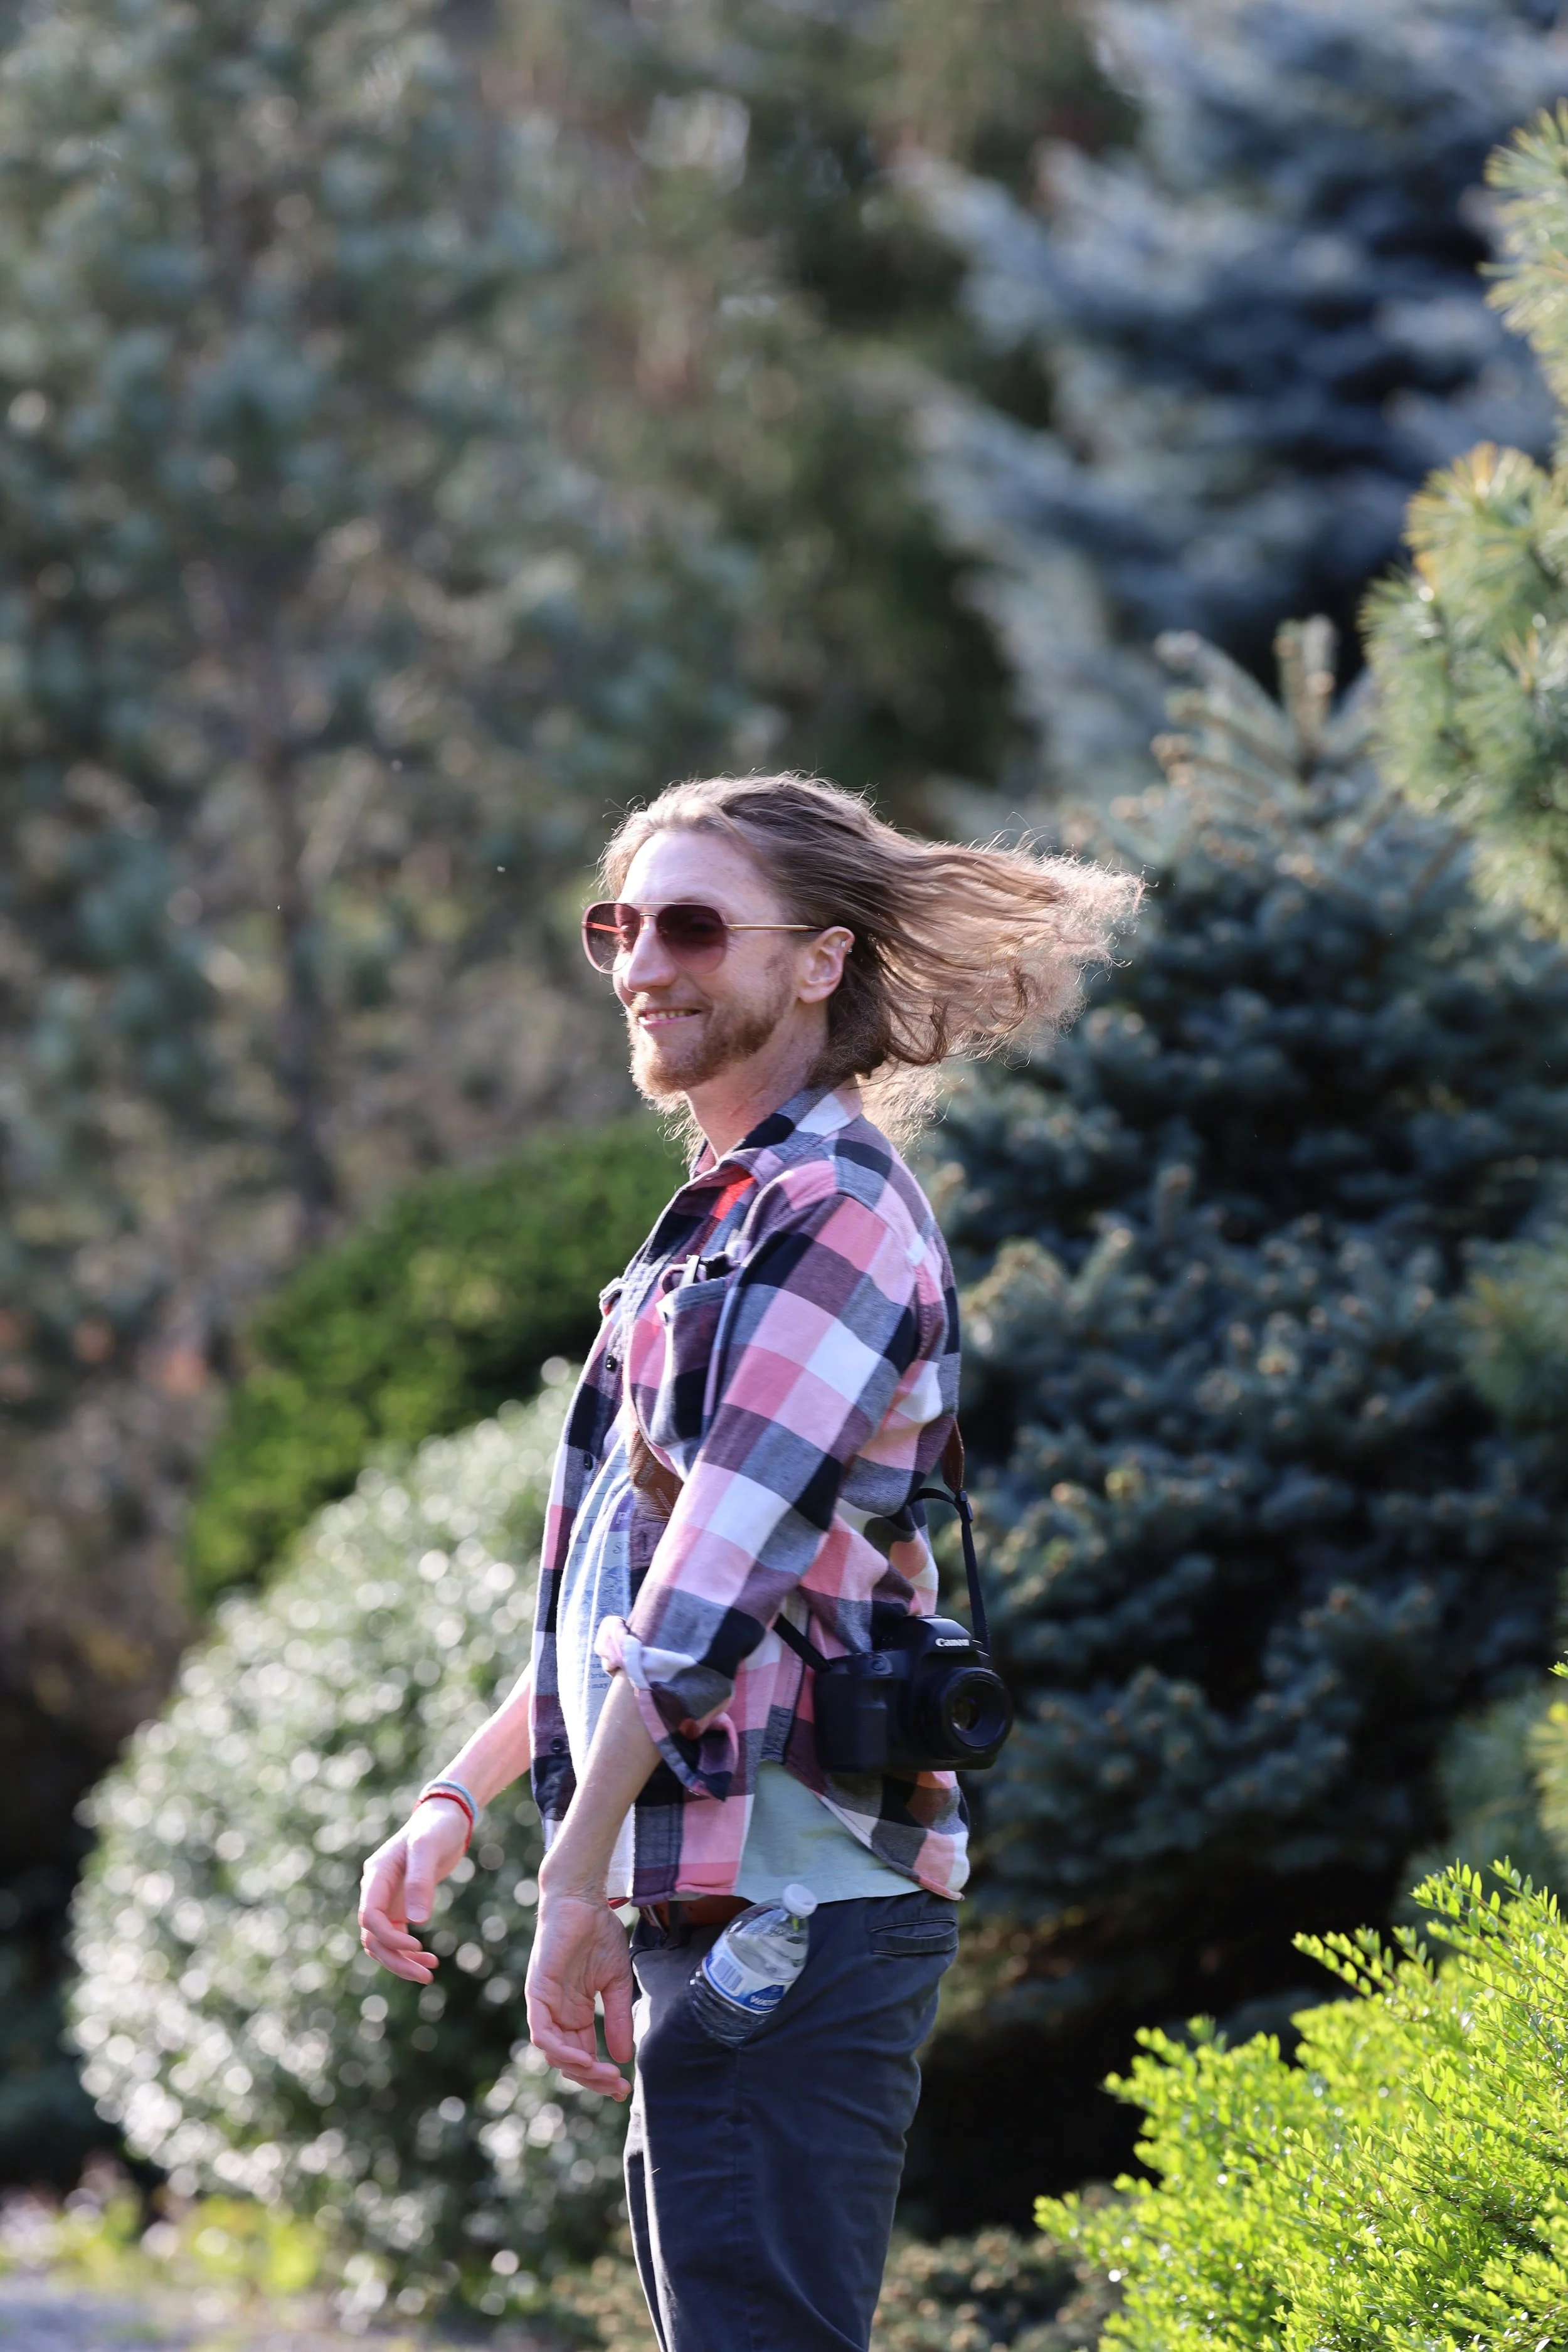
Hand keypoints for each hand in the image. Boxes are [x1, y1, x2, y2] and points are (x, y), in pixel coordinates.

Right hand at [358, 1799, 470, 1983]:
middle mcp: (376, 1890)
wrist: (446, 1817)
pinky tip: (430, 1959)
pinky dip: (408, 1951)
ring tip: (429, 1972)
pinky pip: (396, 1936)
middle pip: (373, 1937)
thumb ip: (420, 1882)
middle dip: (395, 1960)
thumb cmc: (436, 1827)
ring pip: (382, 1942)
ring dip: (401, 1961)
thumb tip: (416, 1922)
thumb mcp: (429, 1848)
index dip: (389, 1938)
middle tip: (426, 1975)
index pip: (370, 1917)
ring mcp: (387, 1899)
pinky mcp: (400, 1904)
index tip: (417, 1947)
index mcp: (377, 1876)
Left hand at [525, 1888, 634, 2100]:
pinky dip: (560, 2050)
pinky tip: (583, 2057)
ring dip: (579, 2069)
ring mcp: (545, 2004)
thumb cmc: (599, 1933)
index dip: (601, 2076)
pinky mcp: (537, 1992)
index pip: (583, 2055)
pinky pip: (542, 2032)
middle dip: (593, 2079)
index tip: (624, 2088)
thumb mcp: (617, 1982)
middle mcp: (557, 2014)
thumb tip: (625, 2057)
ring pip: (553, 2053)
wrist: (583, 1900)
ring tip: (605, 2075)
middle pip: (568, 2061)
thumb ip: (618, 2018)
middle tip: (617, 2087)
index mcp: (575, 2013)